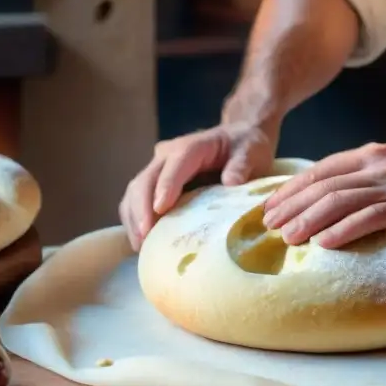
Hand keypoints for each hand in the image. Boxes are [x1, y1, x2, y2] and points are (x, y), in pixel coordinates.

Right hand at [119, 123, 277, 249]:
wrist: (237, 139)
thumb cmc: (245, 146)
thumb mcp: (252, 151)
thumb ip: (241, 165)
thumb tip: (230, 183)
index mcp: (191, 147)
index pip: (174, 164)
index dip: (165, 186)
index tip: (159, 209)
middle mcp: (167, 156)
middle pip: (145, 180)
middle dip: (142, 209)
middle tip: (144, 238)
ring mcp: (158, 170)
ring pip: (135, 192)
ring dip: (134, 218)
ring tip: (140, 246)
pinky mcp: (155, 185)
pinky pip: (136, 202)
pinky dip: (135, 221)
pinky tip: (141, 243)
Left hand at [261, 142, 385, 247]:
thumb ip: (362, 178)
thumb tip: (326, 199)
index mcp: (370, 155)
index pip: (320, 170)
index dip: (292, 188)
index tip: (270, 207)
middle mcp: (377, 165)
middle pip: (323, 185)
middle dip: (292, 205)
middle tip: (268, 225)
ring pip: (340, 200)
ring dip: (309, 219)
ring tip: (287, 238)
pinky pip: (369, 218)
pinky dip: (343, 231)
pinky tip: (324, 244)